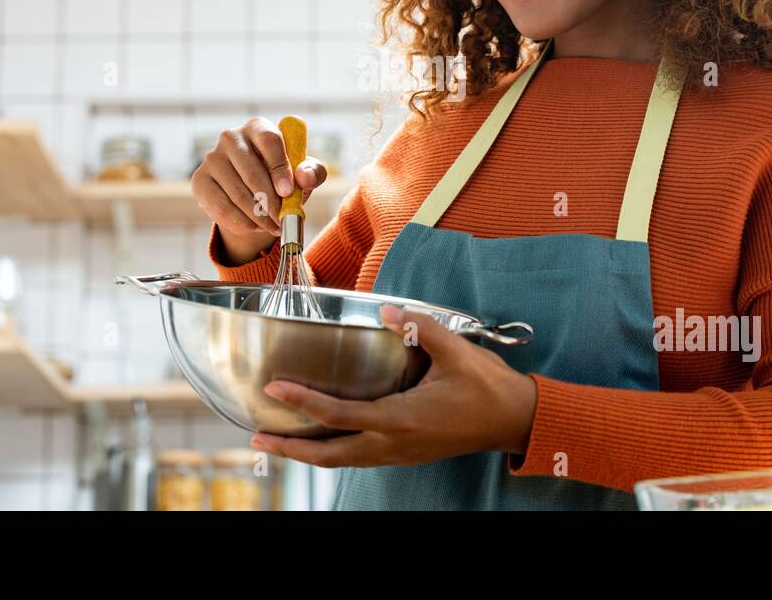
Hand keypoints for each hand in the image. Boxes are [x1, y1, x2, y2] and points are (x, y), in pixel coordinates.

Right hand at [190, 116, 327, 264]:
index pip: (269, 140)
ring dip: (259, 217)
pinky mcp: (200, 180)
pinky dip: (241, 222)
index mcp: (258, 128)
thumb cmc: (282, 179)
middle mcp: (231, 137)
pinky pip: (222, 207)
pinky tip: (254, 226)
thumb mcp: (303, 175)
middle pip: (252, 171)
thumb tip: (304, 176)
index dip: (279, 167)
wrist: (253, 197)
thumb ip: (313, 172)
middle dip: (271, 202)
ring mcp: (212, 158)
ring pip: (237, 194)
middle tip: (283, 220)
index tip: (288, 192)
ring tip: (273, 226)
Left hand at [249, 305, 538, 466]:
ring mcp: (400, 453)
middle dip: (291, 449)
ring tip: (278, 441)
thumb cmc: (487, 387)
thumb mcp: (456, 351)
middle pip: (330, 455)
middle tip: (257, 437)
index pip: (340, 415)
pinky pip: (359, 458)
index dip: (304, 403)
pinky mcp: (406, 453)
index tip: (276, 390)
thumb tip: (388, 311)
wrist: (515, 421)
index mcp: (401, 419)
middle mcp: (394, 443)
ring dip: (308, 453)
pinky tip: (323, 438)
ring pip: (343, 461)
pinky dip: (332, 451)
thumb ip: (420, 328)